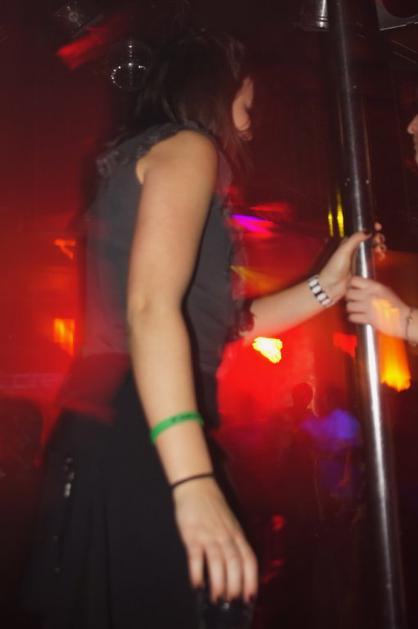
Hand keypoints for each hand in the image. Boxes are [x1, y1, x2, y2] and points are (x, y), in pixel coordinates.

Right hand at [173, 477, 257, 602]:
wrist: (197, 486)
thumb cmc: (214, 507)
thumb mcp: (231, 524)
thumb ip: (234, 544)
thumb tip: (237, 570)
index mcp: (237, 534)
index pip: (249, 559)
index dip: (251, 579)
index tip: (251, 596)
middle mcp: (226, 535)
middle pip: (235, 563)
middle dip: (235, 586)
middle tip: (233, 604)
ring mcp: (209, 534)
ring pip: (218, 562)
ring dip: (218, 583)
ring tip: (217, 599)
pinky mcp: (192, 535)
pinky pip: (196, 557)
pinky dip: (197, 573)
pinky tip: (197, 586)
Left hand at [318, 223, 384, 302]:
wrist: (332, 285)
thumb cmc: (335, 267)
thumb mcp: (344, 250)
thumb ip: (355, 239)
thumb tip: (368, 230)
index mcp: (348, 243)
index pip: (361, 232)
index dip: (370, 228)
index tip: (378, 227)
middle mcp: (354, 249)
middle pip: (369, 240)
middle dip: (377, 238)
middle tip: (380, 241)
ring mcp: (358, 258)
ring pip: (372, 249)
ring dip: (379, 247)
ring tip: (381, 250)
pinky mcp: (362, 267)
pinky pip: (373, 259)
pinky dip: (378, 256)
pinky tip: (381, 257)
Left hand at [346, 276, 408, 337]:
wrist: (402, 318)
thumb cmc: (394, 304)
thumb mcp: (384, 290)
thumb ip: (371, 287)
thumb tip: (358, 286)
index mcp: (374, 286)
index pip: (354, 280)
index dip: (351, 285)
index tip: (352, 288)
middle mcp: (369, 295)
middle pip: (349, 294)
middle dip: (350, 298)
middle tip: (353, 301)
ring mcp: (368, 307)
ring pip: (349, 306)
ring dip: (351, 309)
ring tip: (355, 310)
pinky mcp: (367, 319)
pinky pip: (352, 317)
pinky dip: (353, 318)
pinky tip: (357, 317)